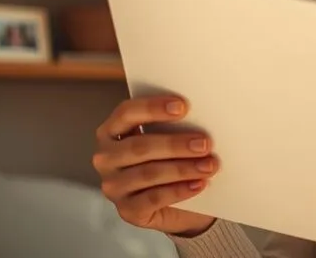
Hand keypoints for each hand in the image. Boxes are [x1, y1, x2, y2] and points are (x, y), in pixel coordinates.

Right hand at [93, 95, 218, 235]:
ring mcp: (113, 186)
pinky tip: (199, 184)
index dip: (153, 108)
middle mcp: (106, 158)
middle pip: (139, 147)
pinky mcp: (127, 210)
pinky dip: (179, 190)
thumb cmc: (169, 161)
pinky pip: (154, 198)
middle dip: (175, 144)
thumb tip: (199, 116)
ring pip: (149, 174)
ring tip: (209, 166)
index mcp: (111, 131)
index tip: (183, 106)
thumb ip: (172, 127)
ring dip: (183, 169)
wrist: (176, 206)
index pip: (126, 113)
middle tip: (205, 143)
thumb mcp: (166, 141)